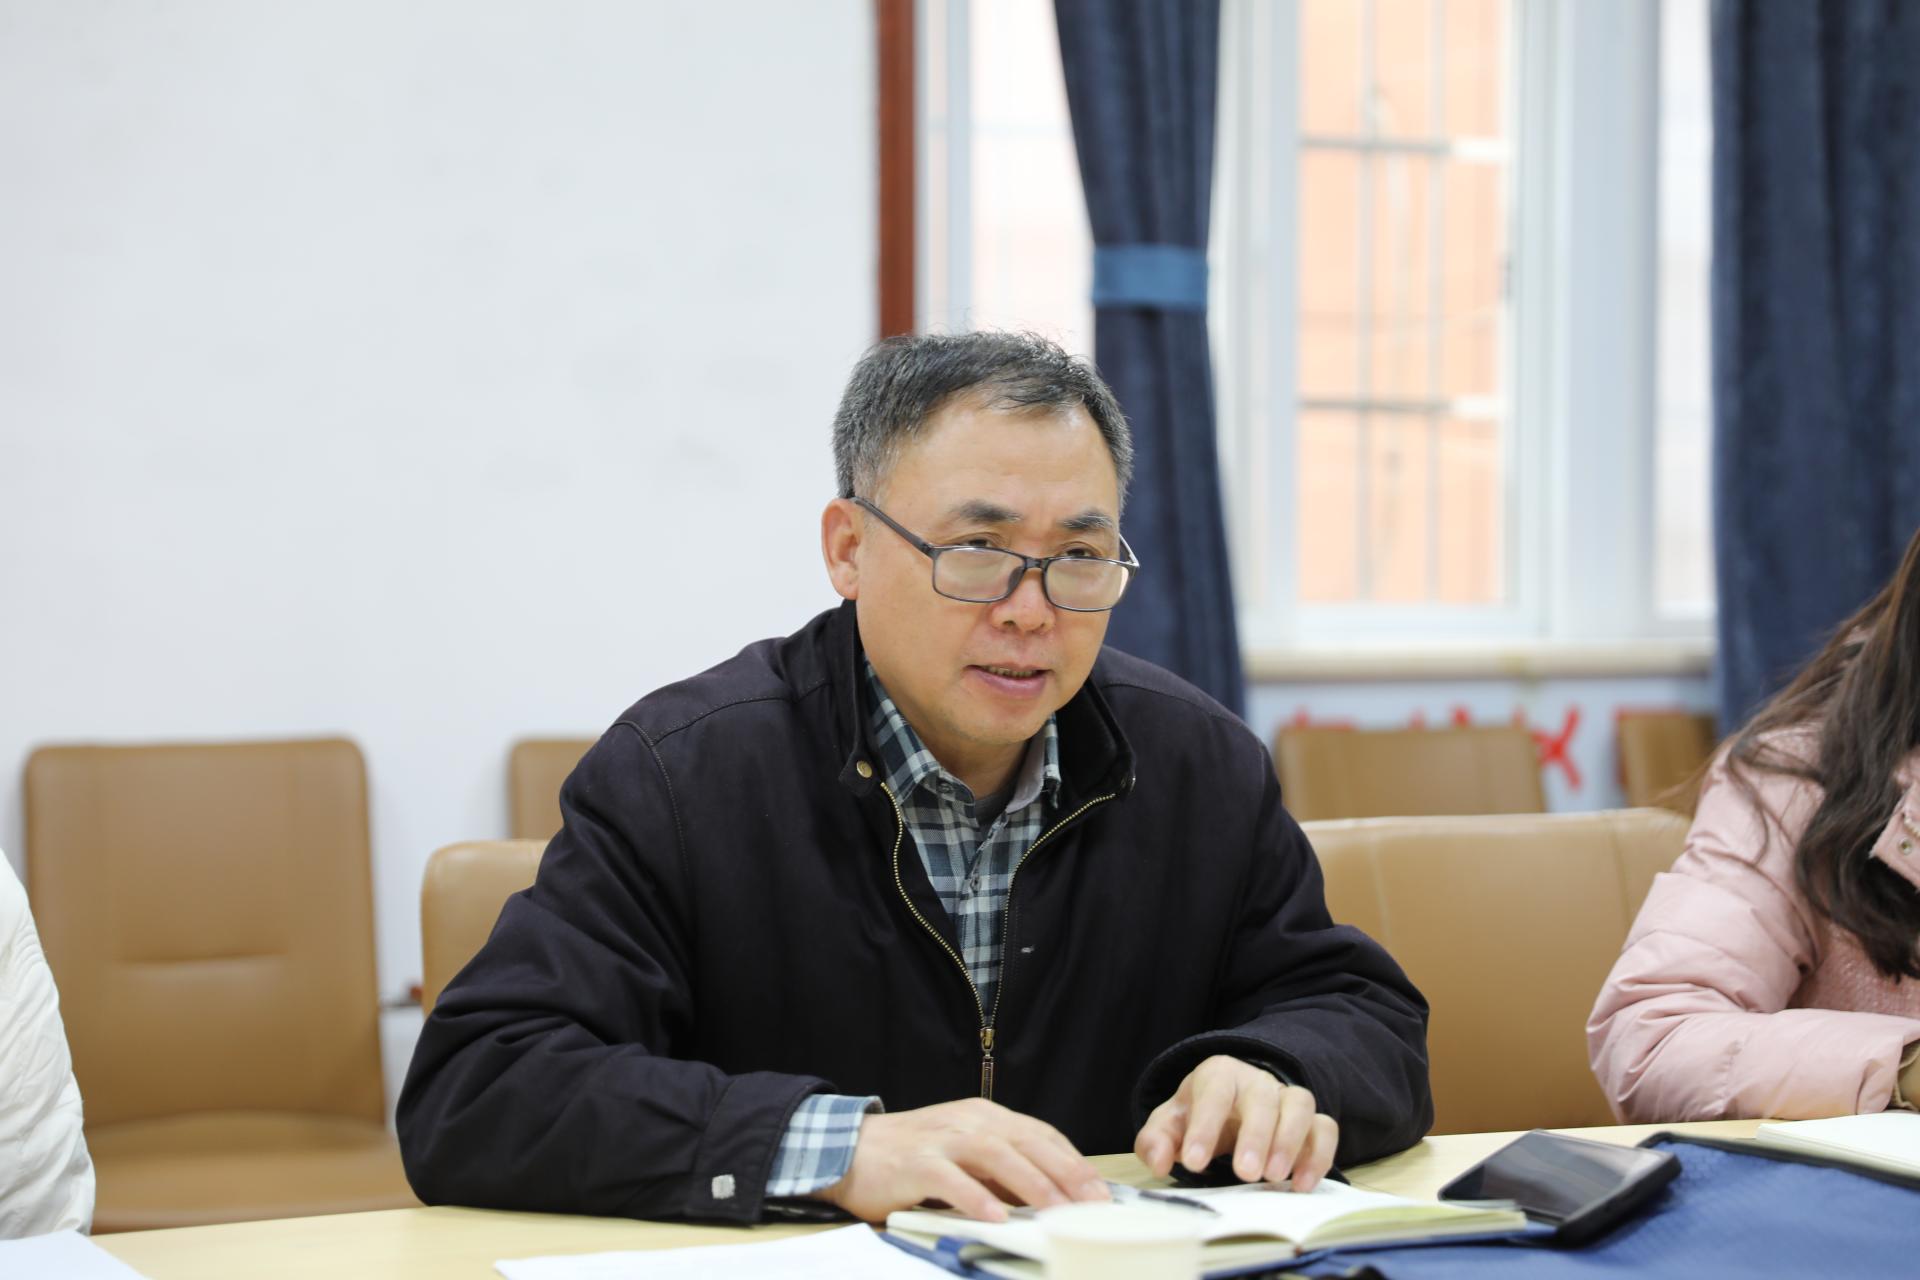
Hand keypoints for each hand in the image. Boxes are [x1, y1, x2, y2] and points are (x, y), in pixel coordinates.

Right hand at [815, 1097, 1109, 1222]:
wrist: (851, 1149)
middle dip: (1066, 1173)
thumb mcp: (965, 1154)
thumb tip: (1049, 1195)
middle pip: (1027, 1143)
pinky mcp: (916, 1163)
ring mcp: (943, 1140)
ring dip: (1032, 1183)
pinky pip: (951, 1180)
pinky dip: (976, 1197)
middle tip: (1094, 1204)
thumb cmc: (913, 1156)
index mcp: (986, 1117)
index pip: (1041, 1134)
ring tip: (1058, 1211)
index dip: (1073, 1161)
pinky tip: (997, 1217)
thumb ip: (1001, 1169)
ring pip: (997, 1156)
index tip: (1100, 1191)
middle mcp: (970, 1122)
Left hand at [1134, 1055, 1338, 1191]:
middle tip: (1244, 1173)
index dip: (1204, 1126)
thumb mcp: (1168, 1125)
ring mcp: (1286, 1098)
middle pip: (1262, 1098)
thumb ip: (1155, 1141)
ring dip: (1290, 1142)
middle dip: (1255, 1136)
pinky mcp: (1310, 1120)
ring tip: (1273, 1177)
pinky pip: (1324, 1128)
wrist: (1228, 1108)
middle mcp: (1256, 1081)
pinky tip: (1301, 1184)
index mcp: (1217, 1075)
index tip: (1193, 1163)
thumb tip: (1159, 1162)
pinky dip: (1318, 1155)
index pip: (1213, 1092)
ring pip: (1299, 1106)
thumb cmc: (1197, 1117)